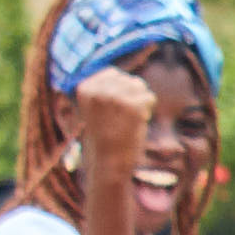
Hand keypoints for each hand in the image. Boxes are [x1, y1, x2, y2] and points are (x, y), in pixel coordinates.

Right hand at [73, 62, 158, 177]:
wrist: (107, 161)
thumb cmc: (105, 135)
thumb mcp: (95, 107)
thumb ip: (105, 88)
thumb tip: (125, 76)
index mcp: (85, 87)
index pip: (114, 73)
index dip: (121, 90)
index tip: (113, 110)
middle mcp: (98, 89)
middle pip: (129, 79)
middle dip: (132, 97)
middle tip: (122, 118)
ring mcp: (114, 96)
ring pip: (141, 87)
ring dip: (141, 104)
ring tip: (128, 120)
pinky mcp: (132, 105)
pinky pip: (150, 98)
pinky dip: (147, 111)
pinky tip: (135, 123)